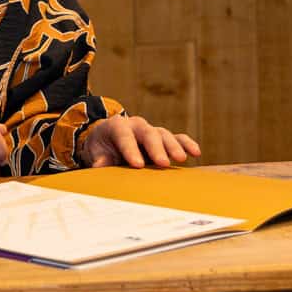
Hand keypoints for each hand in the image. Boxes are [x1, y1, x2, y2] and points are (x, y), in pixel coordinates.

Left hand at [77, 114, 200, 168]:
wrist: (108, 139)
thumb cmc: (102, 147)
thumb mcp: (95, 152)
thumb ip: (99, 159)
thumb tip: (100, 166)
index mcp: (117, 126)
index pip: (124, 136)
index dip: (130, 150)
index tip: (137, 165)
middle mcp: (137, 125)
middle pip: (148, 134)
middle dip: (156, 148)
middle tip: (162, 164)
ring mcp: (152, 131)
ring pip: (164, 135)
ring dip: (173, 146)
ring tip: (181, 159)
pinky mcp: (163, 138)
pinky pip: (177, 137)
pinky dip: (186, 143)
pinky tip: (196, 152)